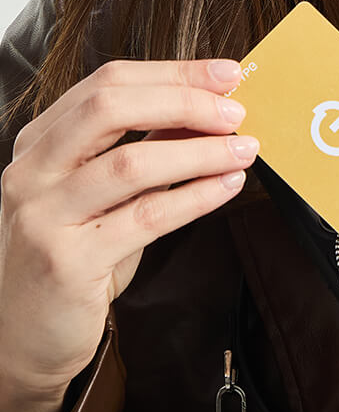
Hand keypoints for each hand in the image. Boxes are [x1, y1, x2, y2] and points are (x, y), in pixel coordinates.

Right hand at [0, 59, 258, 395]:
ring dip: (200, 152)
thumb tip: (207, 107)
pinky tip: (228, 186)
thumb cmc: (73, 255)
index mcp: (39, 141)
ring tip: (244, 149)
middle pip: (111, 108)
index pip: (108, 83)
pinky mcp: (66, 261)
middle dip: (184, 101)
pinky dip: (195, 197)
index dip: (173, 73)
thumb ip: (143, 146)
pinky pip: (145, 217)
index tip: (226, 74)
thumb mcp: (102, 192)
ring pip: (131, 163)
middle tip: (236, 111)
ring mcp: (43, 215)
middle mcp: (32, 171)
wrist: (21, 337)